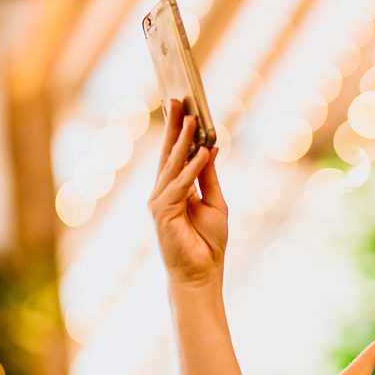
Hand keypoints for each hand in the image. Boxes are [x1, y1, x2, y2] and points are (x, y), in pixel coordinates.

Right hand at [148, 99, 227, 286]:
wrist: (202, 274)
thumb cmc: (208, 243)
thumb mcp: (214, 203)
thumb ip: (208, 177)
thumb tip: (210, 149)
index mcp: (174, 190)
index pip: (174, 155)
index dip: (177, 131)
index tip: (182, 107)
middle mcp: (162, 193)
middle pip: (168, 154)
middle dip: (174, 126)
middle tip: (179, 100)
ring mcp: (159, 202)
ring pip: (172, 165)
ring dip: (182, 141)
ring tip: (192, 118)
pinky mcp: (162, 212)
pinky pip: (180, 184)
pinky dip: (192, 167)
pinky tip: (202, 151)